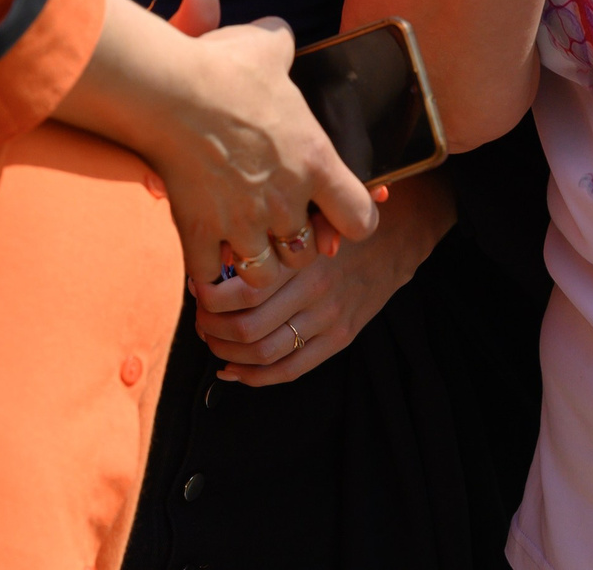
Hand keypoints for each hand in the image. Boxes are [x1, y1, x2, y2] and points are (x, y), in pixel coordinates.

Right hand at [137, 2, 378, 312]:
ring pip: (263, 274)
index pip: (361, 220)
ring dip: (254, 263)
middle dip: (292, 243)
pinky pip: (209, 277)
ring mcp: (243, 223)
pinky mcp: (200, 232)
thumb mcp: (267, 45)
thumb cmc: (222, 65)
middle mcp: (285, 201)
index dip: (351, 220)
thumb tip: (280, 37)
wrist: (167, 90)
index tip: (333, 212)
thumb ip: (282, 46)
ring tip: (239, 242)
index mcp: (314, 160)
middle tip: (274, 223)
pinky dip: (206, 273)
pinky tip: (202, 254)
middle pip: (306, 255)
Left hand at [196, 173, 456, 384]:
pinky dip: (255, 377)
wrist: (395, 237)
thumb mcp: (303, 215)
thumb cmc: (337, 222)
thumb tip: (216, 251)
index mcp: (300, 258)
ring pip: (265, 353)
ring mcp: (329, 319)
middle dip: (212, 328)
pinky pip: (291, 369)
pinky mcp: (340, 338)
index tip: (197, 286)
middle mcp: (314, 291)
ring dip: (228, 352)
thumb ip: (267, 234)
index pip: (242, 292)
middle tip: (200, 318)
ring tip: (213, 341)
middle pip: (247, 328)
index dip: (209, 297)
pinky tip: (233, 369)